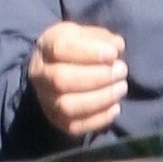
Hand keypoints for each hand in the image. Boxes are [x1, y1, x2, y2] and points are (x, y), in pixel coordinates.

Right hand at [28, 22, 128, 136]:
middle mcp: (40, 75)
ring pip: (68, 106)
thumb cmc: (76, 50)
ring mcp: (46, 100)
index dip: (89, 52)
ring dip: (100, 98)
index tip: (113, 53)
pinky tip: (115, 108)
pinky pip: (74, 126)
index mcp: (45, 47)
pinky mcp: (57, 120)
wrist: (56, 71)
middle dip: (97, 77)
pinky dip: (98, 119)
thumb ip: (101, 38)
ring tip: (121, 88)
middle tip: (121, 70)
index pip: (60, 48)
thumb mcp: (85, 35)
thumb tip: (116, 46)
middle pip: (61, 80)